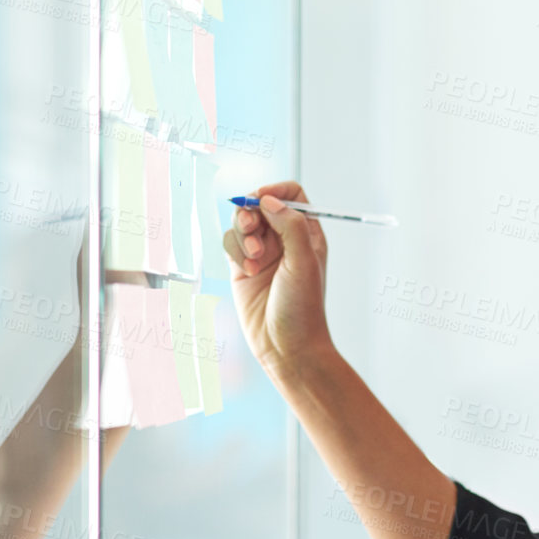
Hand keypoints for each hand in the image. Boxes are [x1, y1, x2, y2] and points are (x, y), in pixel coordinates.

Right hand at [222, 181, 333, 378]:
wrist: (286, 347)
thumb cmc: (303, 309)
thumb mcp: (304, 262)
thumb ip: (290, 225)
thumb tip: (270, 200)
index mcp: (307, 233)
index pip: (292, 195)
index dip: (275, 191)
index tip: (261, 198)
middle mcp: (284, 240)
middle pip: (261, 204)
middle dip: (251, 212)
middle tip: (251, 228)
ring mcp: (262, 253)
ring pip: (242, 223)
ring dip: (243, 236)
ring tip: (254, 260)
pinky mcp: (242, 267)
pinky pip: (230, 243)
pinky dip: (235, 252)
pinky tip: (247, 272)